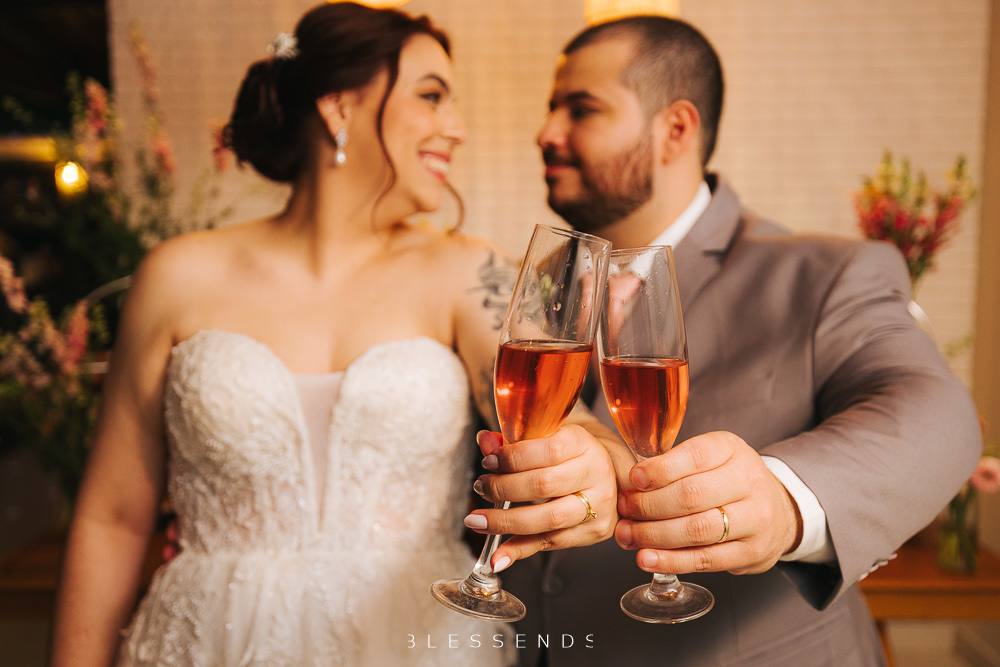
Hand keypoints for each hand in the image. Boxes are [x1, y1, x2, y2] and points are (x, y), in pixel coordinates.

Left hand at [464, 427, 617, 570]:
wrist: (602, 473)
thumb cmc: (568, 455)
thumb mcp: (545, 440)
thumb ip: (513, 442)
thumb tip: (485, 441)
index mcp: (583, 443)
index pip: (549, 450)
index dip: (514, 458)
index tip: (488, 462)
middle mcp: (595, 473)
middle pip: (545, 484)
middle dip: (504, 488)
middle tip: (482, 487)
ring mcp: (599, 505)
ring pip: (549, 518)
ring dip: (507, 522)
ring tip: (478, 521)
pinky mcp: (594, 531)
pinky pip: (551, 543)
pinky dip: (519, 550)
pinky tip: (497, 555)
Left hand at [615, 431, 800, 575]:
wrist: (779, 510)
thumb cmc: (729, 480)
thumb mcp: (710, 457)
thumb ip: (675, 464)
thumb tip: (632, 483)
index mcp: (732, 450)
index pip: (693, 457)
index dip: (659, 470)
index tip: (633, 480)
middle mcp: (749, 481)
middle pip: (690, 496)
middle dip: (648, 505)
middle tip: (624, 510)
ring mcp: (755, 519)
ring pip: (696, 530)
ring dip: (653, 535)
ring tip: (627, 536)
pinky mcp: (752, 552)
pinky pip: (705, 559)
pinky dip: (671, 561)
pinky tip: (648, 559)